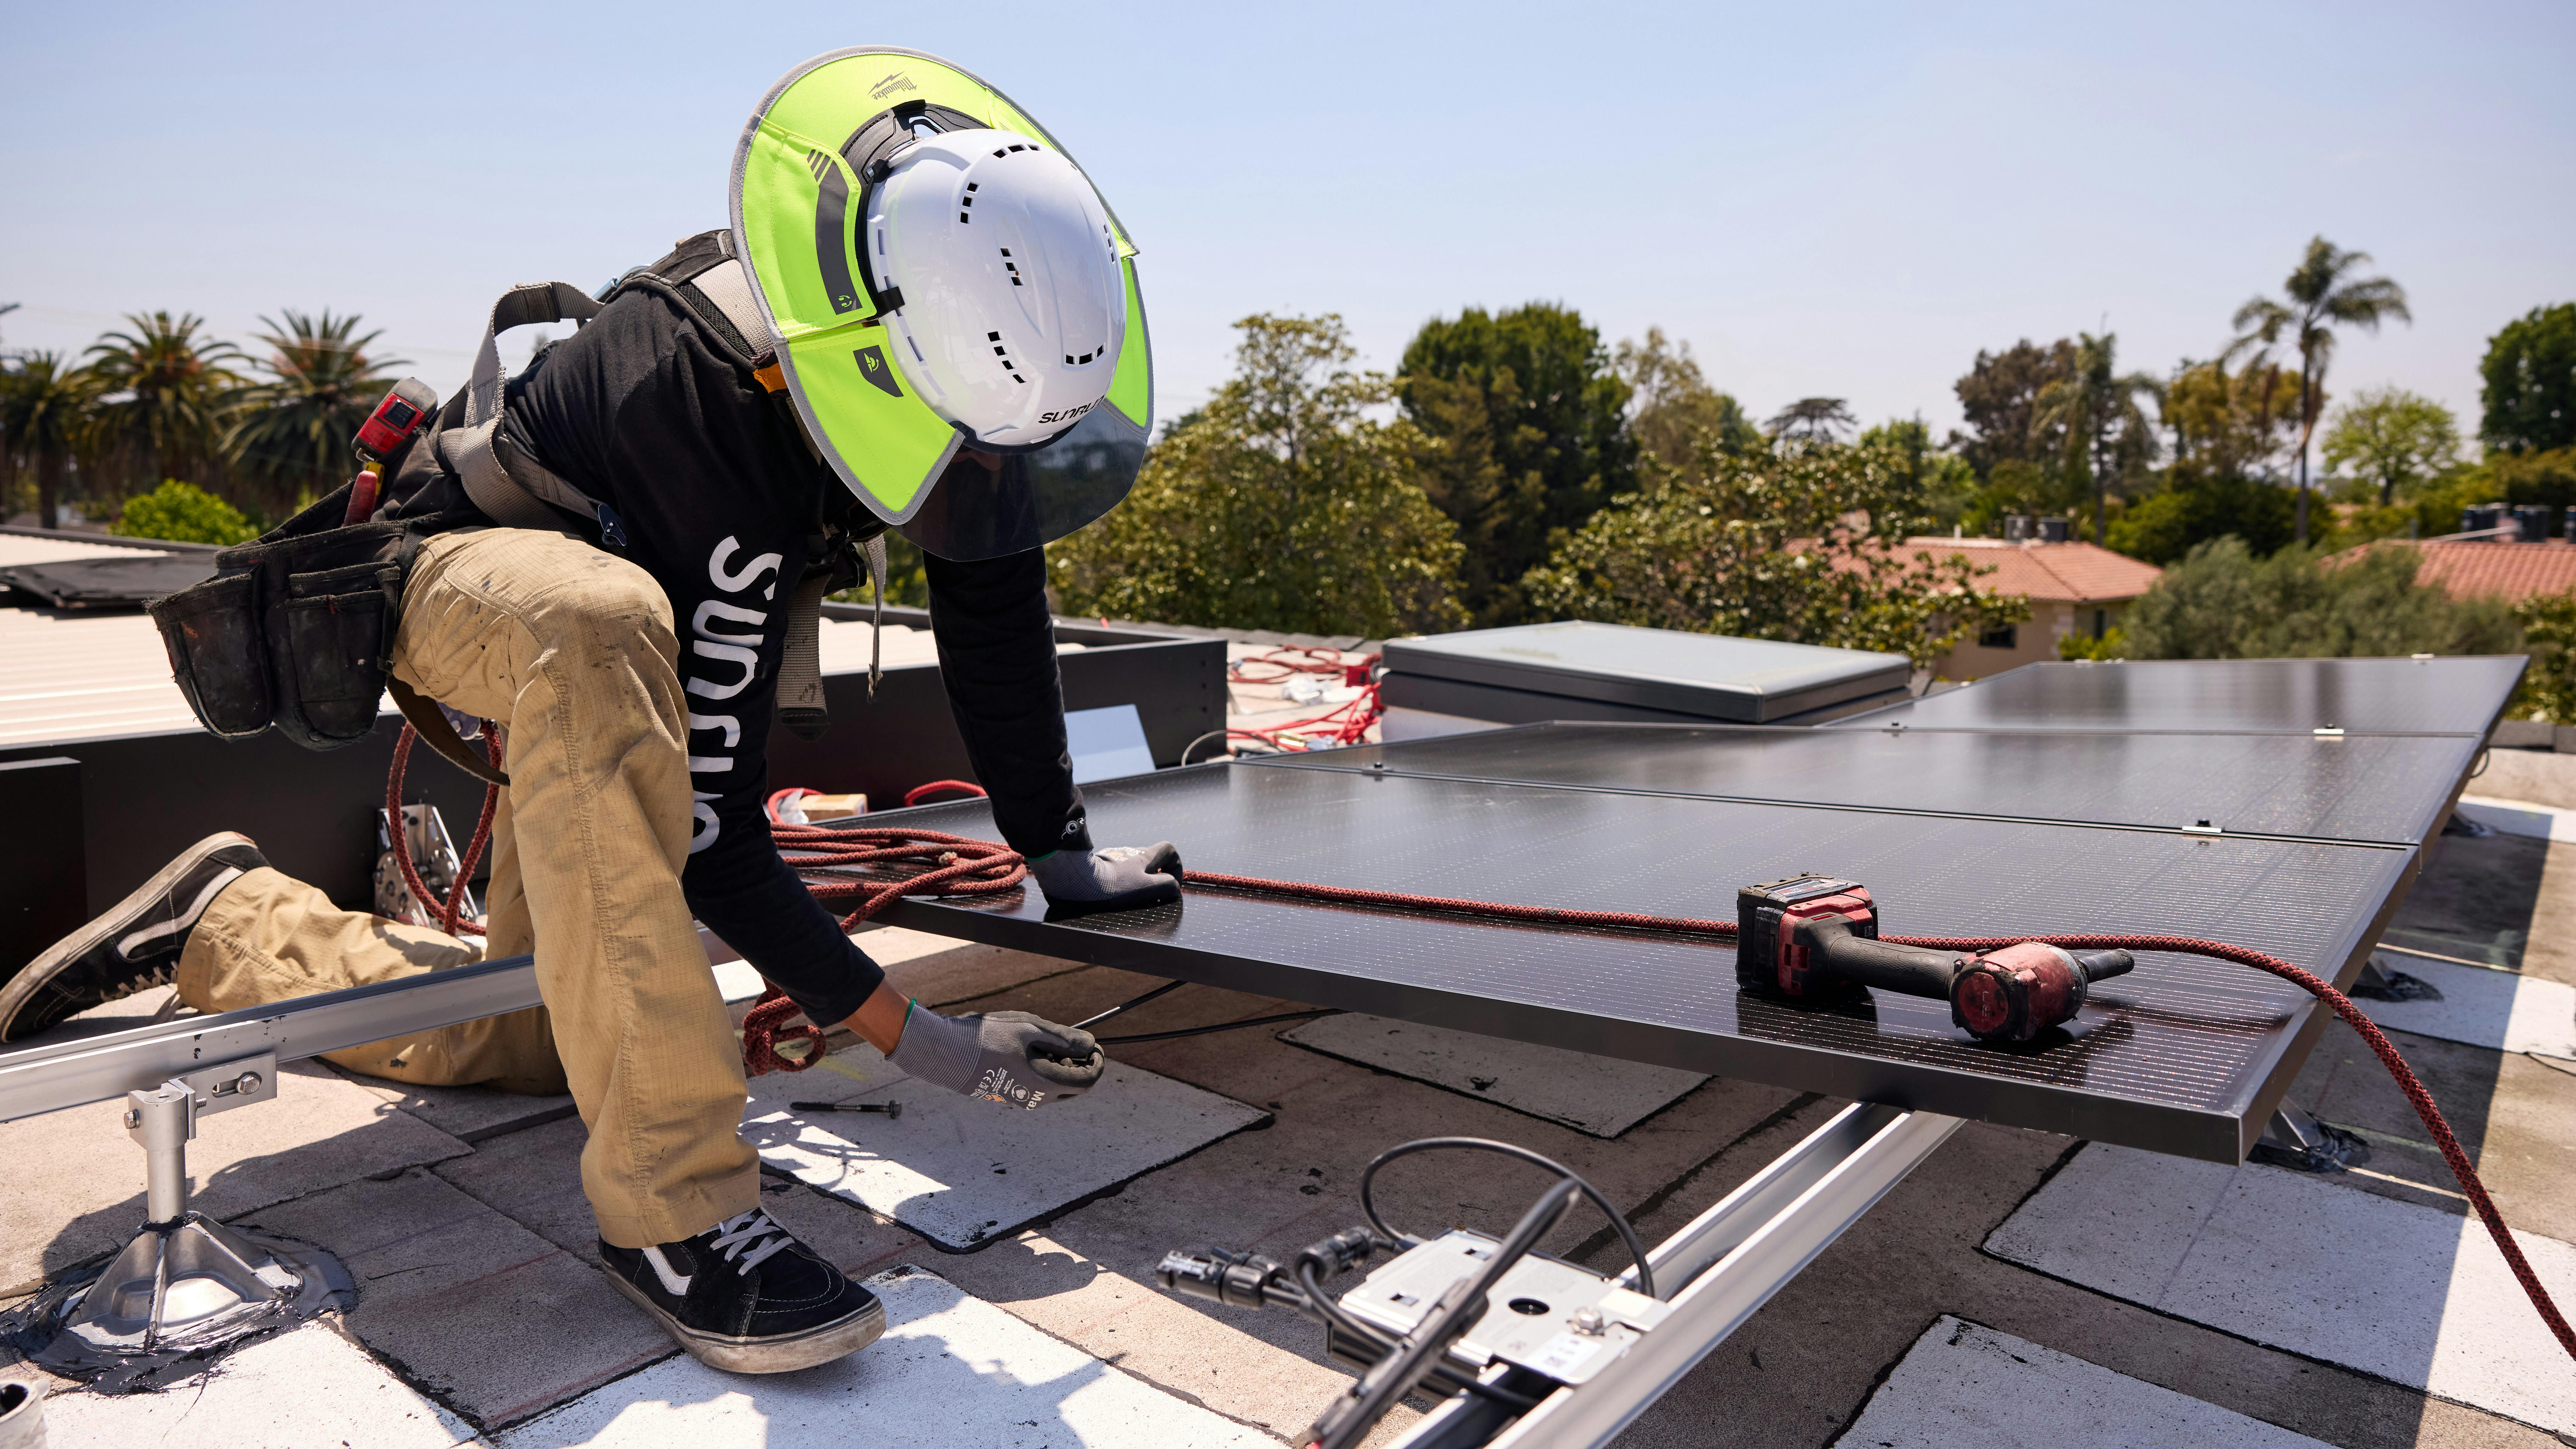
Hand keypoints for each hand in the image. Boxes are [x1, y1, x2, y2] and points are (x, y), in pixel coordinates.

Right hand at [890, 1004, 1102, 1107]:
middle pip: (1075, 1087)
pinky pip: (1039, 1089)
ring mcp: (1022, 1100)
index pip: (1088, 1081)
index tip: (1095, 1046)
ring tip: (1042, 1045)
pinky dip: (1044, 1072)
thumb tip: (1091, 1045)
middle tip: (1066, 1042)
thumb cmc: (989, 1037)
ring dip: (1060, 1067)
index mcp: (1045, 1083)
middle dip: (1079, 1065)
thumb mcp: (1030, 1029)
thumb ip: (1064, 1038)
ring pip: (1057, 1088)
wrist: (948, 1053)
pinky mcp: (1011, 1097)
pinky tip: (1027, 1053)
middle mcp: (1037, 1099)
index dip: (1098, 1063)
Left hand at [1030, 842, 1182, 917]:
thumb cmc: (1113, 887)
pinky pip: (1114, 870)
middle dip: (1153, 877)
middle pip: (1149, 859)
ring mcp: (1112, 857)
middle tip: (1149, 896)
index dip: (1175, 866)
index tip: (1170, 884)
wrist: (1076, 881)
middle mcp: (1129, 853)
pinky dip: (1117, 880)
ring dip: (1135, 879)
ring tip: (1128, 898)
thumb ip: (1166, 886)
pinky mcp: (1096, 864)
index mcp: (1143, 857)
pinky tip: (1109, 893)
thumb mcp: (1146, 888)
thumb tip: (1174, 888)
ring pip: (1131, 865)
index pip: (1168, 850)